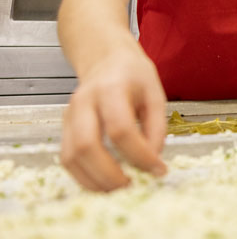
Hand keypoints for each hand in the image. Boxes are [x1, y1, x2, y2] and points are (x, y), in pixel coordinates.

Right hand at [60, 49, 166, 191]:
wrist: (106, 60)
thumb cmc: (133, 76)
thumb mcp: (156, 94)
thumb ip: (157, 127)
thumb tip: (154, 160)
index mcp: (112, 88)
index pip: (121, 128)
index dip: (140, 154)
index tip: (158, 169)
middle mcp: (85, 101)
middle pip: (87, 145)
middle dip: (109, 174)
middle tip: (132, 186)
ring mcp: (70, 115)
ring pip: (71, 157)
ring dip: (94, 181)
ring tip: (120, 189)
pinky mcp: (64, 127)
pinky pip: (67, 159)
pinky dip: (84, 177)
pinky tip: (104, 182)